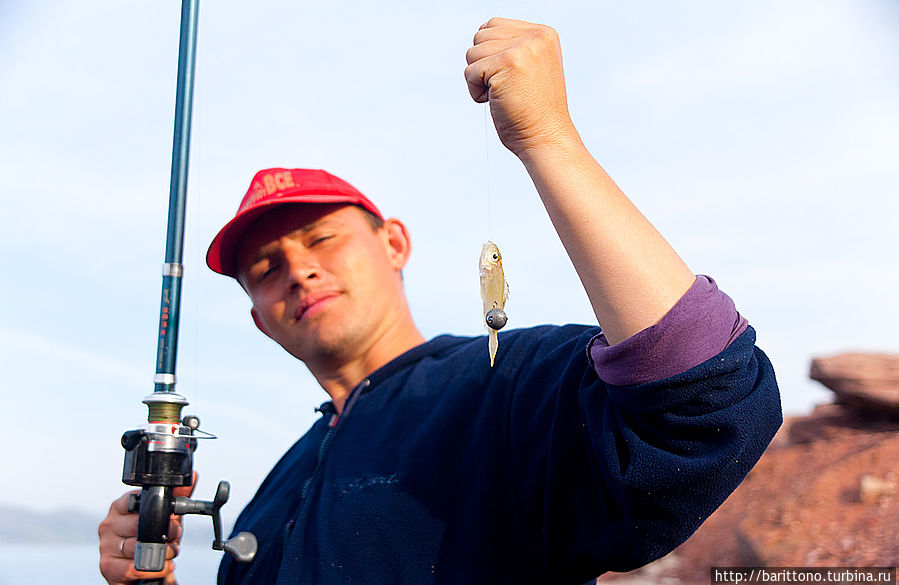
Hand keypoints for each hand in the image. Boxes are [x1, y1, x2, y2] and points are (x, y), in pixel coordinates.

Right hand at [98, 474, 196, 584]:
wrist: (144, 571)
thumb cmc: (153, 541)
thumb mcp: (167, 517)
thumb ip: (179, 497)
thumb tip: (192, 475)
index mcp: (120, 507)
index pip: (138, 499)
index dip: (161, 510)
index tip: (172, 517)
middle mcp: (110, 523)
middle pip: (141, 524)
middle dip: (166, 533)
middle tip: (172, 538)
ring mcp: (106, 545)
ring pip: (139, 546)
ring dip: (163, 552)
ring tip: (168, 552)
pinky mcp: (107, 566)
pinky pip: (135, 567)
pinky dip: (156, 568)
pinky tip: (163, 566)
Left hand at [464, 18, 577, 156]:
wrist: (547, 138)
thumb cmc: (534, 111)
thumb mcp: (530, 67)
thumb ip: (513, 46)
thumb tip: (480, 32)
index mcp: (543, 33)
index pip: (494, 25)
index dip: (492, 55)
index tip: (513, 78)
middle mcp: (535, 36)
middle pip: (480, 36)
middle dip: (485, 66)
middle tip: (509, 88)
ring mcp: (522, 48)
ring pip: (472, 53)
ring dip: (480, 79)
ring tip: (504, 94)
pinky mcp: (507, 63)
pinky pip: (470, 72)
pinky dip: (476, 92)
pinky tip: (498, 102)